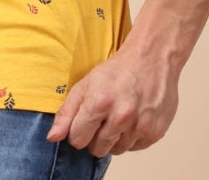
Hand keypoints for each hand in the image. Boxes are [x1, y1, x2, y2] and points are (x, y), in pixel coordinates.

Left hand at [45, 50, 179, 157]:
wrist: (152, 58)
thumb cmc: (118, 70)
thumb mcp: (86, 84)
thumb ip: (67, 112)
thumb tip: (53, 137)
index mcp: (99, 102)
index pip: (77, 139)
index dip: (78, 131)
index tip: (84, 121)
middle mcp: (121, 116)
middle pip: (97, 149)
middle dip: (95, 136)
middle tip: (102, 117)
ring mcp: (140, 126)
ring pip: (116, 150)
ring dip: (114, 138)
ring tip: (118, 115)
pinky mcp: (155, 133)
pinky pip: (134, 148)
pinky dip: (131, 138)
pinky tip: (132, 118)